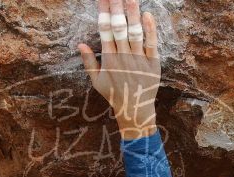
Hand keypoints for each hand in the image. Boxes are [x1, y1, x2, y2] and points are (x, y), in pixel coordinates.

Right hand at [78, 0, 159, 139]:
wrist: (135, 110)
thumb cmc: (114, 94)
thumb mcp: (97, 81)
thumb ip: (89, 62)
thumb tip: (80, 44)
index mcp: (108, 59)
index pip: (105, 30)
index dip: (104, 12)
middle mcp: (123, 57)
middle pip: (118, 27)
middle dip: (116, 7)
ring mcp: (139, 59)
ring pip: (134, 32)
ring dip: (132, 13)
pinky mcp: (153, 63)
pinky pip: (151, 43)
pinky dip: (150, 29)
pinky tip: (147, 15)